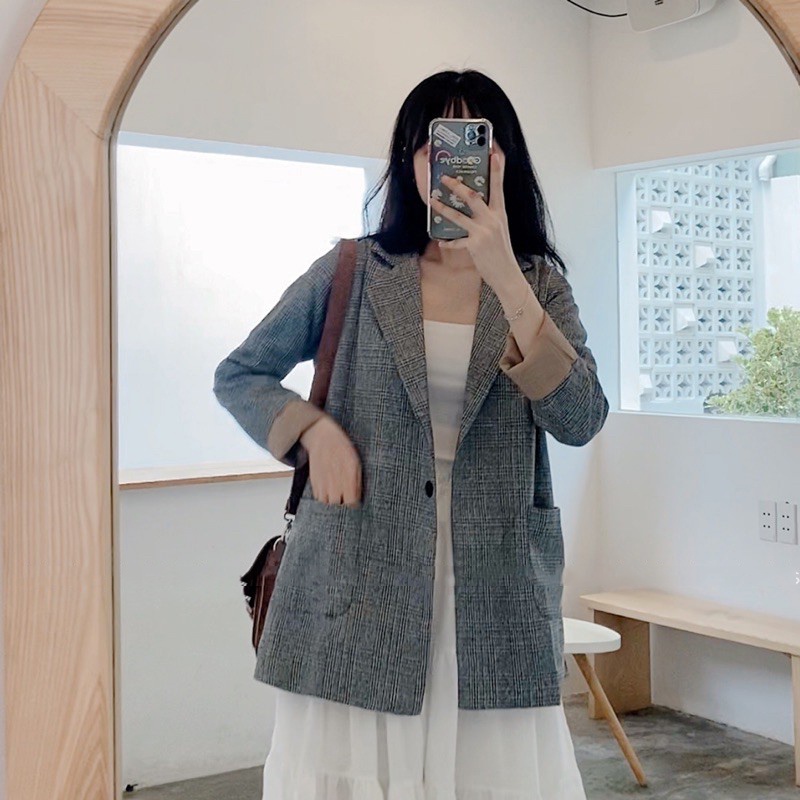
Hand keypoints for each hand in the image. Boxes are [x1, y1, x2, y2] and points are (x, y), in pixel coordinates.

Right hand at [299, 416, 362, 506]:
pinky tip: (328, 489)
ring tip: (336, 494)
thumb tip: (358, 497)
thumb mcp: (355, 461)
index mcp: (348, 474)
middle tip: (345, 497)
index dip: (354, 503)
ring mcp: (322, 481)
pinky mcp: (313, 481)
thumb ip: (357, 481)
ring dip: (332, 501)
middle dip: (342, 503)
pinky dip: (323, 497)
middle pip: (338, 504)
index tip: (355, 501)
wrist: (322, 437)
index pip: (352, 501)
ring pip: (327, 502)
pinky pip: (318, 497)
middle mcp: (334, 480)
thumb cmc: (341, 447)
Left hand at [430, 146, 518, 291]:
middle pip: (473, 197)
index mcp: (500, 214)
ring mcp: (483, 232)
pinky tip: (441, 241)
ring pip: (459, 216)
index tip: (495, 154)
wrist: (507, 274)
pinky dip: (449, 242)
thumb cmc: (502, 251)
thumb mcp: (500, 230)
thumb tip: (478, 205)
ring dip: (443, 208)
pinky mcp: (474, 246)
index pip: (498, 188)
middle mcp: (492, 220)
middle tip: (444, 178)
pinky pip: (457, 241)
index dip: (497, 171)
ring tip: (432, 201)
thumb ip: (490, 216)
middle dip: (457, 186)